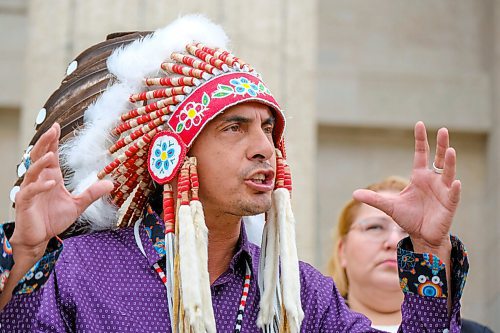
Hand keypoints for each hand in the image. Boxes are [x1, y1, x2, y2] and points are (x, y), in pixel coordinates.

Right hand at [10, 123, 112, 257]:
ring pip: (32, 171)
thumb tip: (111, 184)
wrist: (40, 238)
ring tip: (51, 155)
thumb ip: (92, 193)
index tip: (56, 125)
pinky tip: (51, 183)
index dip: (52, 140)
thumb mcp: (78, 205)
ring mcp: (31, 190)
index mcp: (51, 176)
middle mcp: (39, 180)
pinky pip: (31, 191)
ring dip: (41, 162)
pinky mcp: (25, 203)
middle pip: (39, 156)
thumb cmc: (54, 219)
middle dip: (45, 142)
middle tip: (51, 129)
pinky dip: (40, 186)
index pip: (50, 154)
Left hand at [353, 121, 460, 253]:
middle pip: (439, 159)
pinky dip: (454, 188)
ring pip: (448, 173)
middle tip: (442, 130)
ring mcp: (443, 191)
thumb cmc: (408, 218)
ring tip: (450, 150)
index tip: (419, 124)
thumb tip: (354, 193)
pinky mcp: (449, 204)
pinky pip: (453, 194)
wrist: (421, 236)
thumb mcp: (389, 206)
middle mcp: (433, 180)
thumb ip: (374, 199)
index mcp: (420, 176)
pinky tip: (455, 182)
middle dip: (441, 144)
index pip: (421, 154)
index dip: (420, 139)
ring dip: (450, 162)